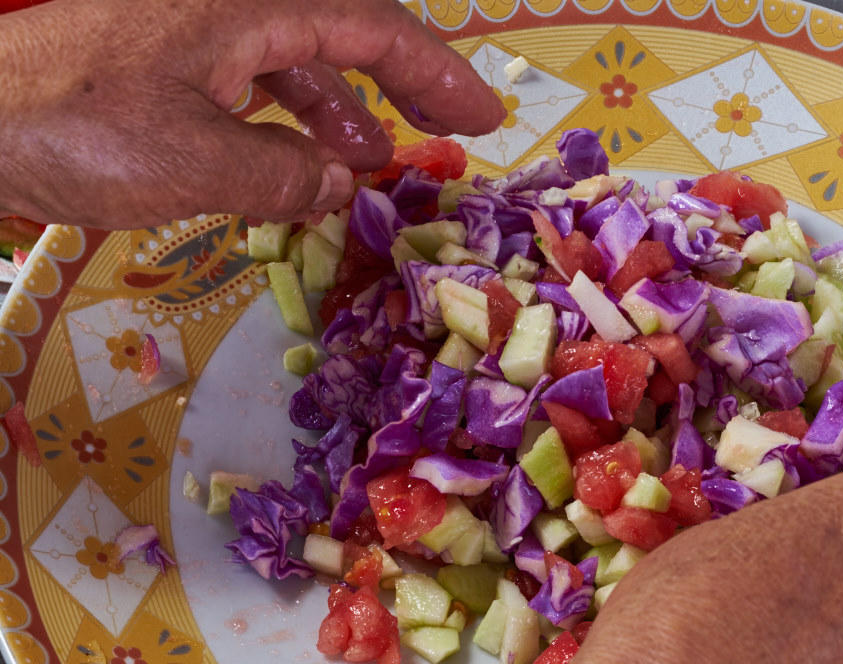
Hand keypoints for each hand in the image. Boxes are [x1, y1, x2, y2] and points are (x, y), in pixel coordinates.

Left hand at [0, 0, 503, 227]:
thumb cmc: (71, 128)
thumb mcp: (195, 162)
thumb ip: (285, 172)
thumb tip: (345, 179)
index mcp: (246, 5)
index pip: (371, 26)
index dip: (436, 72)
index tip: (482, 118)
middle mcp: (227, 7)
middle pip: (341, 32)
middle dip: (402, 84)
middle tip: (451, 132)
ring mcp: (191, 34)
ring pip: (293, 62)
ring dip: (342, 112)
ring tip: (374, 164)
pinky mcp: (160, 65)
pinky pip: (249, 87)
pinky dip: (284, 126)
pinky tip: (295, 168)